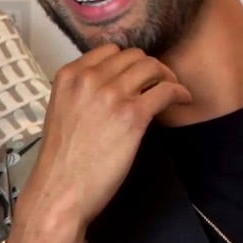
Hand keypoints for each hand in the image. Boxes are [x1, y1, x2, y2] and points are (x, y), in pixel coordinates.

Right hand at [0, 45, 190, 242]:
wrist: (60, 192)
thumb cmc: (62, 161)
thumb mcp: (63, 111)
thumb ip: (84, 92)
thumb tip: (114, 84)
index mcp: (69, 76)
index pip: (109, 50)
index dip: (128, 61)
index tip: (138, 74)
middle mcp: (89, 79)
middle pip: (134, 56)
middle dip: (150, 68)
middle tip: (160, 82)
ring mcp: (111, 94)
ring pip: (152, 67)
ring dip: (167, 76)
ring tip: (173, 90)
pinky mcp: (132, 114)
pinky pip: (166, 90)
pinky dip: (179, 92)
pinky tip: (183, 99)